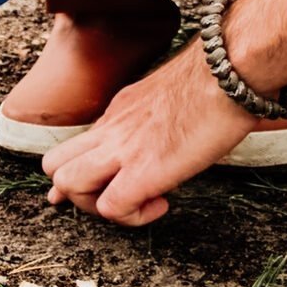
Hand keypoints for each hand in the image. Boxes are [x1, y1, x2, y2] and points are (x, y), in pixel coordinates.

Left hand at [43, 42, 252, 223]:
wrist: (231, 69)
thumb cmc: (218, 79)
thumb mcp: (170, 96)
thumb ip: (154, 117)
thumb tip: (166, 133)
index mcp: (119, 112)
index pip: (74, 146)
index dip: (70, 175)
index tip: (71, 194)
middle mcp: (112, 128)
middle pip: (55, 165)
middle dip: (77, 193)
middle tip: (117, 197)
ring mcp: (124, 148)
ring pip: (69, 184)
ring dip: (97, 206)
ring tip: (136, 203)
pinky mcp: (144, 170)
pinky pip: (112, 207)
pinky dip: (132, 217)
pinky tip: (160, 204)